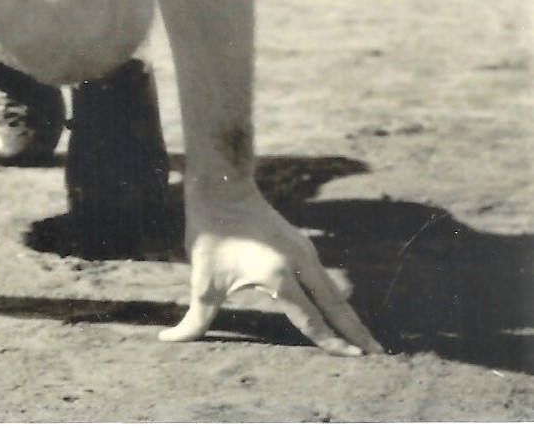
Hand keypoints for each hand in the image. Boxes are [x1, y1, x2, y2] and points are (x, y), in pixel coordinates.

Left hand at [160, 185, 382, 356]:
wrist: (223, 186)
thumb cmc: (210, 232)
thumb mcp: (202, 279)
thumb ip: (194, 319)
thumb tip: (167, 341)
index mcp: (278, 276)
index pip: (311, 320)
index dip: (331, 342)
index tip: (353, 358)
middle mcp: (300, 264)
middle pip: (335, 307)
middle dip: (354, 333)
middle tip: (378, 356)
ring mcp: (304, 252)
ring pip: (334, 292)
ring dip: (349, 316)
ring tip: (365, 340)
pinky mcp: (302, 245)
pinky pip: (325, 279)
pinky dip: (337, 298)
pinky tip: (340, 310)